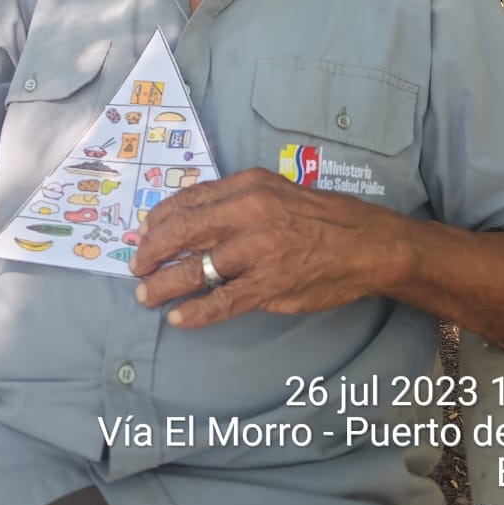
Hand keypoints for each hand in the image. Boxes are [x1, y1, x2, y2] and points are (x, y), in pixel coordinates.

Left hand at [129, 168, 404, 327]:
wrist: (368, 244)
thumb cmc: (321, 217)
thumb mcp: (275, 191)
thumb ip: (235, 201)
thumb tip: (190, 215)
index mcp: (248, 186)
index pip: (189, 200)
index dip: (160, 219)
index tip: (143, 231)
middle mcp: (250, 213)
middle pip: (185, 232)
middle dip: (153, 251)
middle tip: (136, 265)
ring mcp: (259, 251)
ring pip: (198, 269)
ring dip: (165, 283)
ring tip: (145, 294)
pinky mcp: (270, 285)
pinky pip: (223, 301)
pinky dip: (196, 311)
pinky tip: (177, 317)